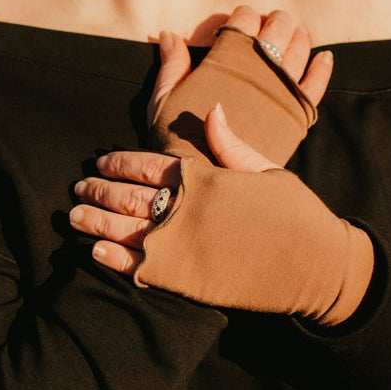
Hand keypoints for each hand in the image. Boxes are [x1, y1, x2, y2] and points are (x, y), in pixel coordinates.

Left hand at [70, 96, 276, 280]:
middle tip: (80, 188)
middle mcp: (183, 206)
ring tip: (75, 216)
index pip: (145, 162)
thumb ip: (230, 144)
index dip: (118, 161)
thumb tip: (211, 110)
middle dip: (97, 189)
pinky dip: (109, 257)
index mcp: (202, 174)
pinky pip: (132, 266)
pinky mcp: (180, 279)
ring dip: (93, 221)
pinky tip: (94, 251)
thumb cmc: (296, 214)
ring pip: (120, 228)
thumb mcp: (266, 168)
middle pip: (125, 194)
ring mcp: (177, 243)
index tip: (102, 160)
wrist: (315, 265)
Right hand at [148, 5, 333, 159]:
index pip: (245, 20)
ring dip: (298, 36)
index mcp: (229, 60)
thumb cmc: (181, 142)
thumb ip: (172, 66)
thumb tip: (169, 34)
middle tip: (270, 25)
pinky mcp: (298, 113)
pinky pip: (317, 84)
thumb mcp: (165, 101)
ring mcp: (283, 90)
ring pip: (300, 49)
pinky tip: (324, 57)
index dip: (244, 15)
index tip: (241, 21)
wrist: (210, 181)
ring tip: (294, 35)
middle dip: (275, 20)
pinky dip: (322, 67)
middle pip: (278, 28)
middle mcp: (261, 69)